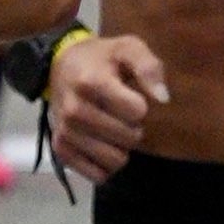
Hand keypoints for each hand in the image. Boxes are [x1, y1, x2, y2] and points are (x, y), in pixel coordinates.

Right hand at [49, 31, 169, 183]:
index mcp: (91, 82)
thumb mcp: (128, 48)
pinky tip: (103, 147)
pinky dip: (106, 166)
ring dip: (121, 149)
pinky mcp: (60, 150)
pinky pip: (97, 175)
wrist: (61, 66)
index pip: (136, 111)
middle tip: (122, 115)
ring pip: (115, 160)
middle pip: (129, 138)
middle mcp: (74, 110)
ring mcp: (65, 132)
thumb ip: (149, 68)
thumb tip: (163, 99)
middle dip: (134, 128)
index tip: (131, 96)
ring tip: (113, 131)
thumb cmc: (102, 59)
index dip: (140, 105)